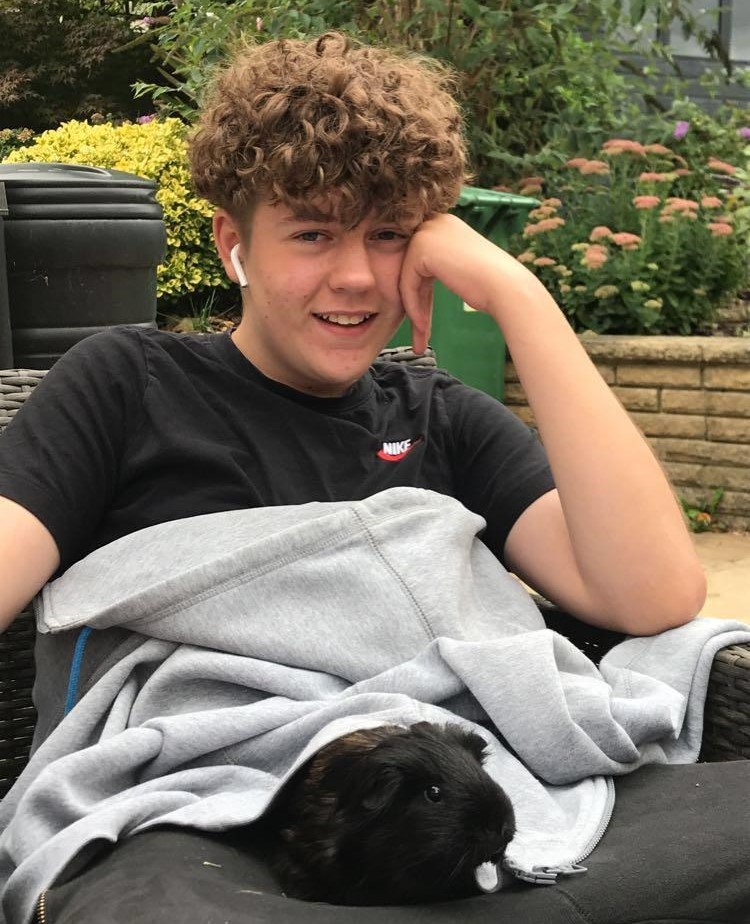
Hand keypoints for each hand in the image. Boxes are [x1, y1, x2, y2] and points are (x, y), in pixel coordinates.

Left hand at [399, 213, 533, 353]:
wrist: (505, 285)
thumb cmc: (492, 283)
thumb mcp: (461, 265)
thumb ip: (441, 264)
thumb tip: (419, 276)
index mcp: (445, 224)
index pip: (422, 263)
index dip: (422, 295)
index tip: (425, 322)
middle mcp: (434, 222)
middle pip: (413, 271)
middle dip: (416, 304)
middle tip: (421, 334)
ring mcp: (426, 233)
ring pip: (407, 279)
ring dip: (414, 310)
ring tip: (421, 337)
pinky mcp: (419, 249)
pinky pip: (406, 284)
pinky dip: (413, 307)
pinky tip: (422, 327)